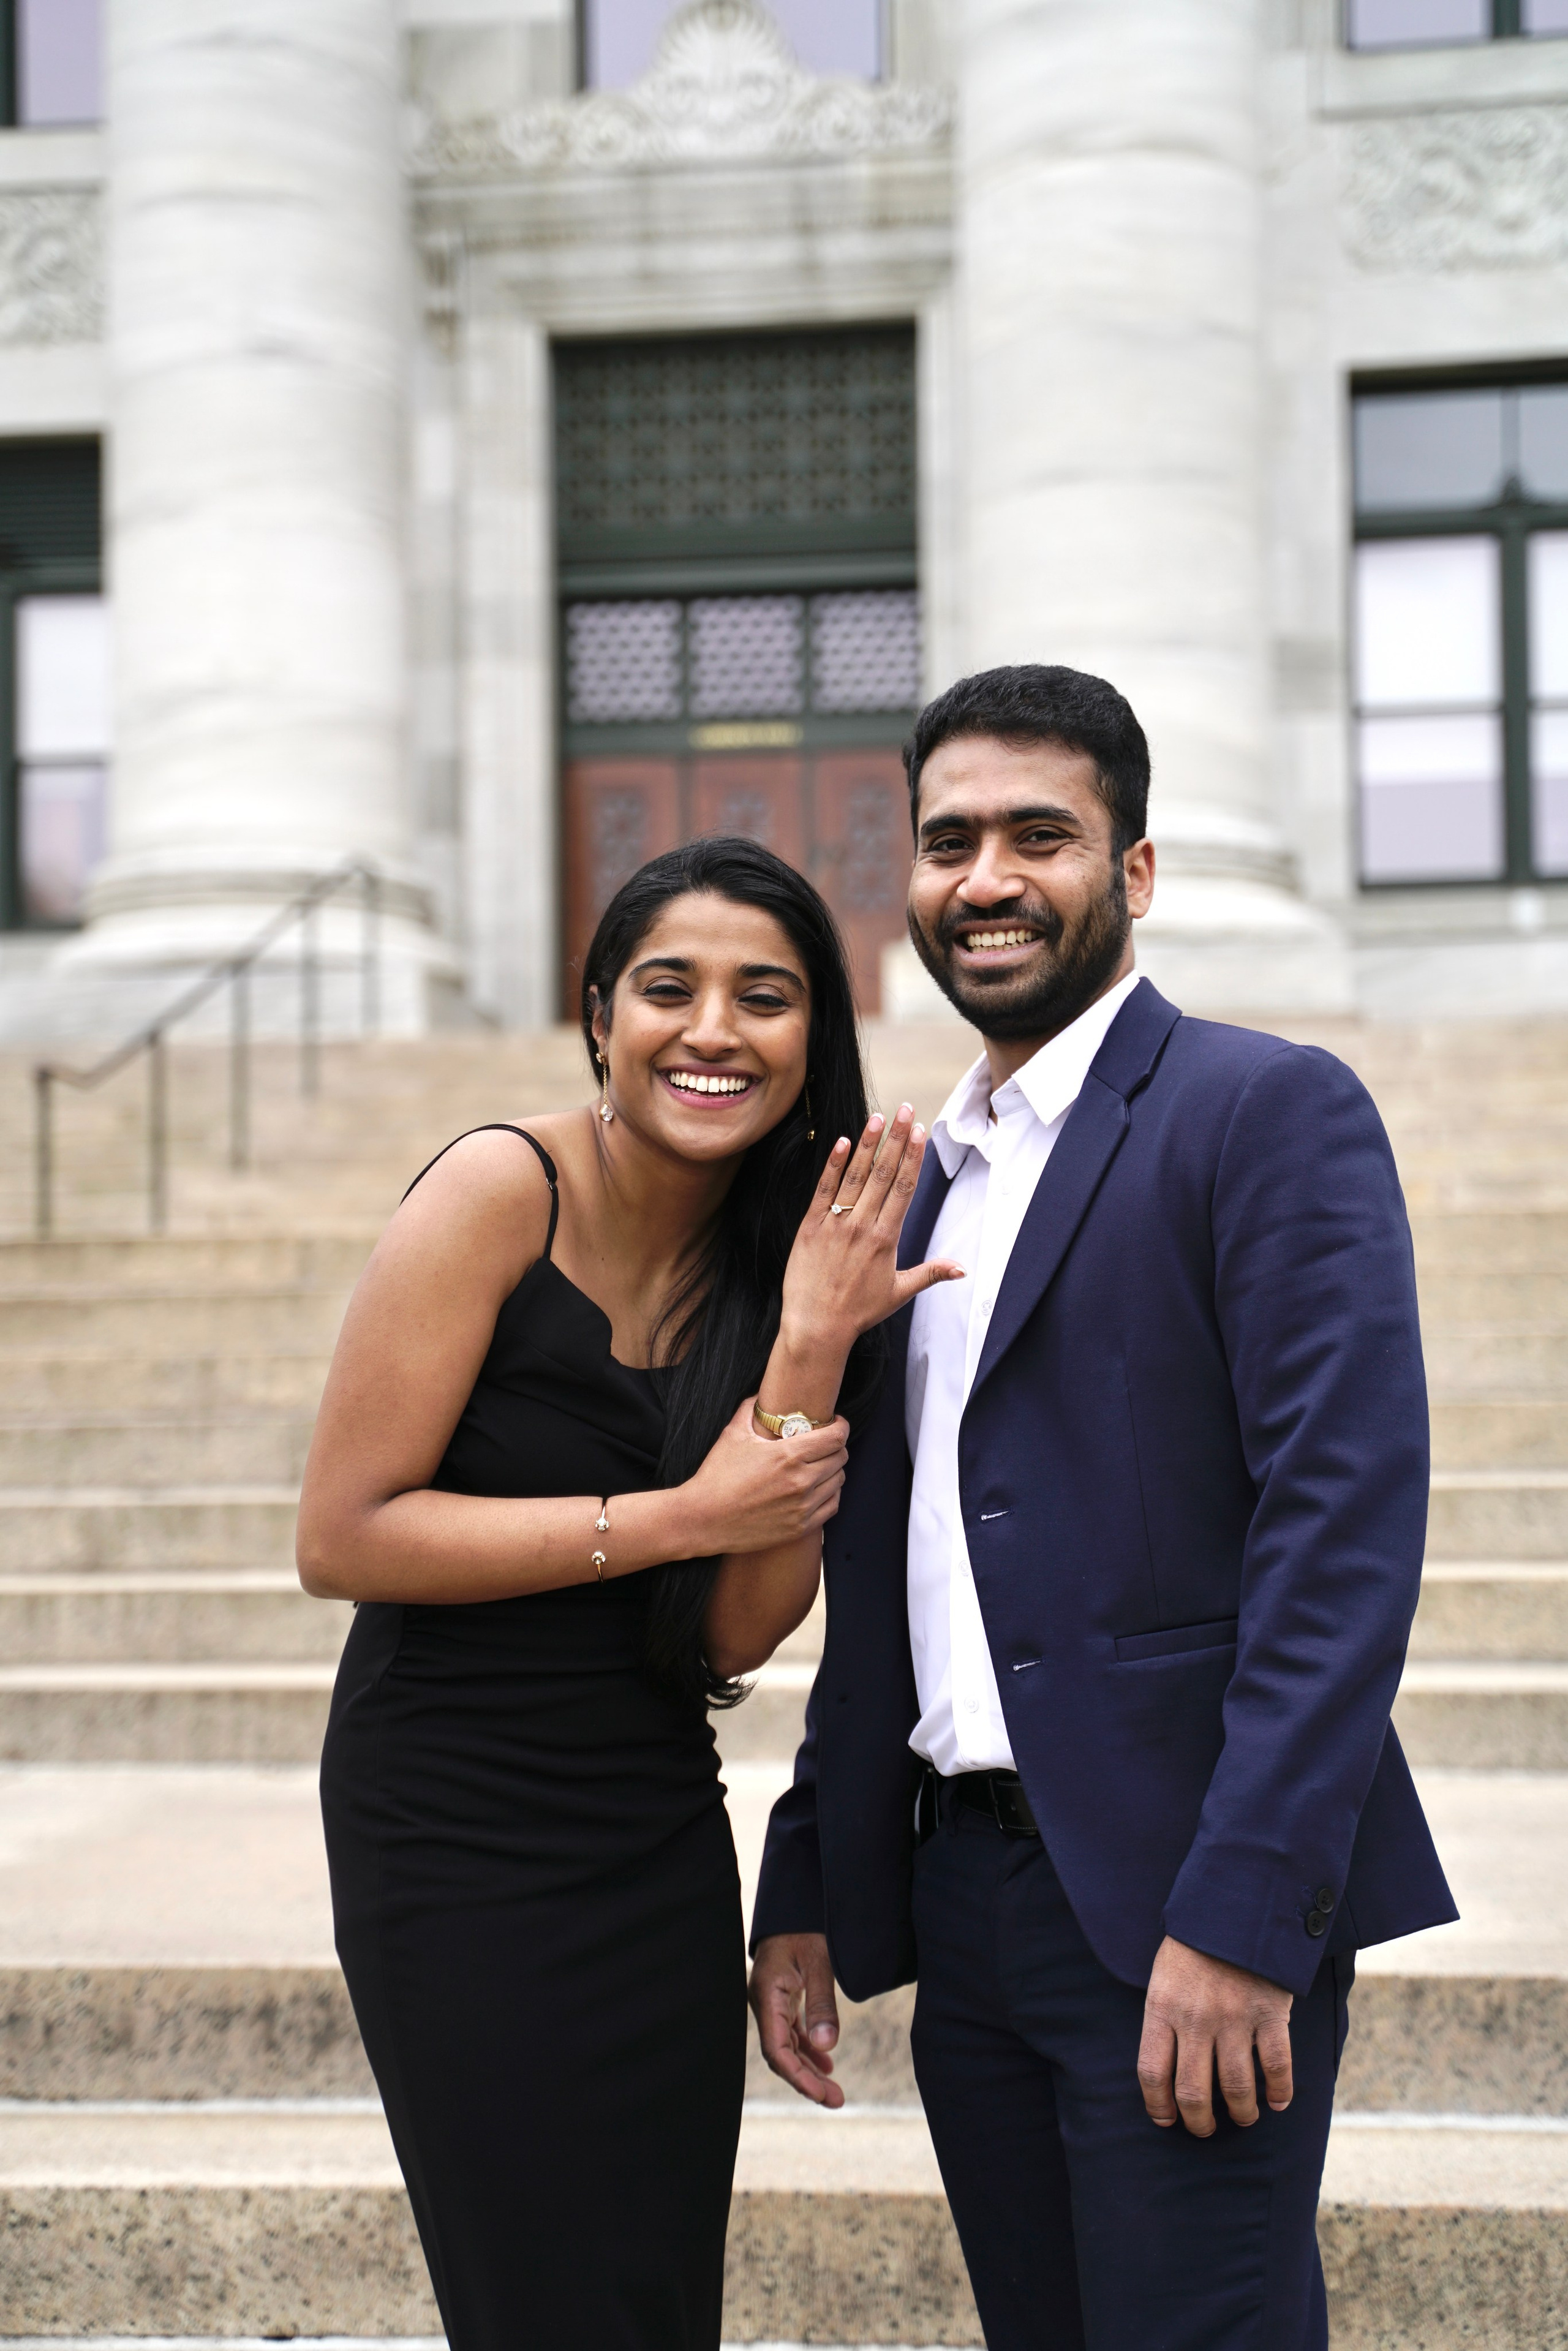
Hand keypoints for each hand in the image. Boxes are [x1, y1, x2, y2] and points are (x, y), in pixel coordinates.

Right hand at [682, 1399, 847, 1556]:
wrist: (703, 1519)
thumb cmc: (716, 1475)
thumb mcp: (732, 1434)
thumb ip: (751, 1409)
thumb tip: (762, 1395)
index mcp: (788, 1456)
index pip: (836, 1437)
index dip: (841, 1426)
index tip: (836, 1423)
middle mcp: (800, 1482)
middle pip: (841, 1457)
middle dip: (836, 1446)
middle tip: (824, 1444)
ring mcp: (802, 1507)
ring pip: (839, 1481)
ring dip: (833, 1470)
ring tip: (819, 1465)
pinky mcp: (800, 1527)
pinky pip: (832, 1505)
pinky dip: (830, 1494)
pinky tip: (818, 1488)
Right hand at [749, 1932, 843, 2107]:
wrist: (794, 1908)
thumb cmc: (805, 1930)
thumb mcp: (818, 1963)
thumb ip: (822, 2004)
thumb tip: (827, 2047)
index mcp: (767, 1995)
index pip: (776, 2049)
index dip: (797, 2076)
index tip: (821, 2093)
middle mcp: (763, 2004)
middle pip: (780, 2054)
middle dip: (806, 2081)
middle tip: (836, 2101)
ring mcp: (770, 2004)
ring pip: (786, 2047)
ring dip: (808, 2070)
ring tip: (834, 2092)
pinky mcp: (780, 2001)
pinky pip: (790, 2034)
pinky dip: (807, 2051)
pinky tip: (825, 2065)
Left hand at [779, 1105, 964, 1356]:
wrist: (816, 1326)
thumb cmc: (858, 1312)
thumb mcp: (899, 1293)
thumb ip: (931, 1274)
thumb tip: (963, 1269)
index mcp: (886, 1239)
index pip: (904, 1188)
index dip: (913, 1157)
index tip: (920, 1132)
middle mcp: (862, 1226)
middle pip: (883, 1174)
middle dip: (897, 1139)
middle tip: (906, 1109)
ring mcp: (835, 1224)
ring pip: (855, 1176)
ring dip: (867, 1144)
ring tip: (879, 1117)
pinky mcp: (810, 1227)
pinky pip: (824, 1190)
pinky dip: (832, 1165)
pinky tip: (841, 1142)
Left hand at [1137, 1935, 1293, 2135]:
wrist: (1236, 1905)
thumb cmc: (1194, 1943)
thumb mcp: (1163, 1975)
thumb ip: (1163, 2016)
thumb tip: (1165, 2066)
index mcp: (1163, 2007)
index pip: (1152, 2072)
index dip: (1158, 2106)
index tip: (1165, 2120)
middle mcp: (1196, 2018)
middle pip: (1192, 2090)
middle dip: (1198, 2121)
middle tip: (1204, 2128)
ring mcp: (1235, 2017)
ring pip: (1235, 2087)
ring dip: (1240, 2112)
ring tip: (1242, 2117)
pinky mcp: (1270, 2013)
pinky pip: (1277, 2065)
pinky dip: (1279, 2091)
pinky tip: (1277, 2102)